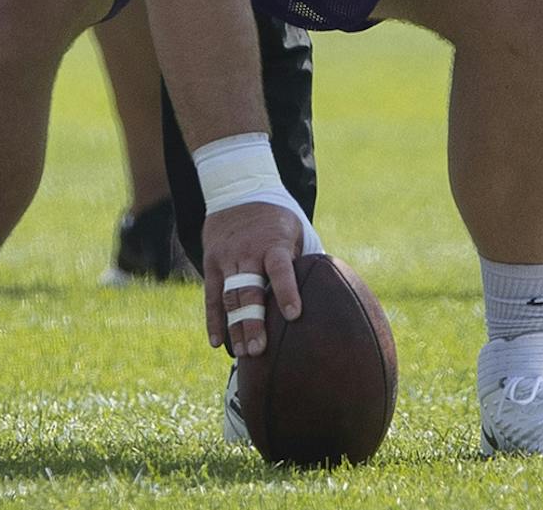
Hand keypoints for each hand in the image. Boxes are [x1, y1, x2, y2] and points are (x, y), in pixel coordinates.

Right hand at [201, 199, 304, 357]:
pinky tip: (217, 343)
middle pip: (249, 290)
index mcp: (274, 243)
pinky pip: (211, 295)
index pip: (280, 268)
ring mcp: (227, 258)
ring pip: (230, 296)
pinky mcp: (211, 262)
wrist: (237, 189)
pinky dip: (213, 320)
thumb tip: (331, 292)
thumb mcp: (297, 229)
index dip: (287, 291)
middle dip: (253, 320)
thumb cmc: (277, 218)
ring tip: (243, 354)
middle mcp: (248, 252)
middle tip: (258, 350)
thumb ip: (307, 259)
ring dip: (235, 326)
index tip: (294, 315)